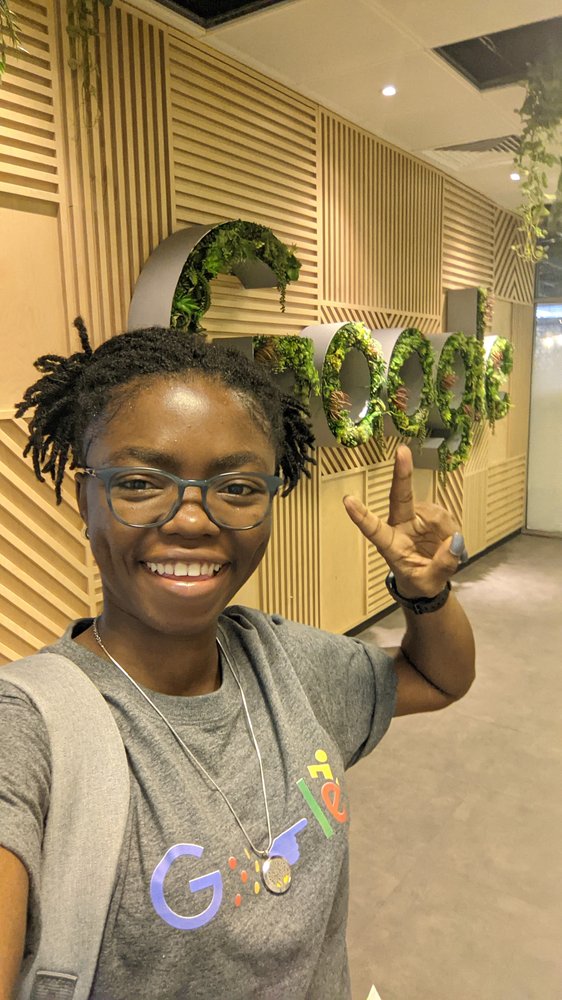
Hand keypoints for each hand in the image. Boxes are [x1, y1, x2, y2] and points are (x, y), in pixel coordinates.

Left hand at [343, 445, 466, 598]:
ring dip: (445, 530)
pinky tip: (447, 541)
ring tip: (444, 551)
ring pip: (435, 513)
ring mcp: (416, 517)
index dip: (361, 516)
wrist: (427, 579)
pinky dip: (451, 529)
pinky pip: (446, 516)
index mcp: (389, 544)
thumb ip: (442, 565)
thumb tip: (454, 540)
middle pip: (400, 497)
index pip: (373, 529)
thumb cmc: (418, 582)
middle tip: (402, 451)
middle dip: (402, 473)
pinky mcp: (431, 515)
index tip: (347, 501)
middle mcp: (400, 525)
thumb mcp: (428, 583)